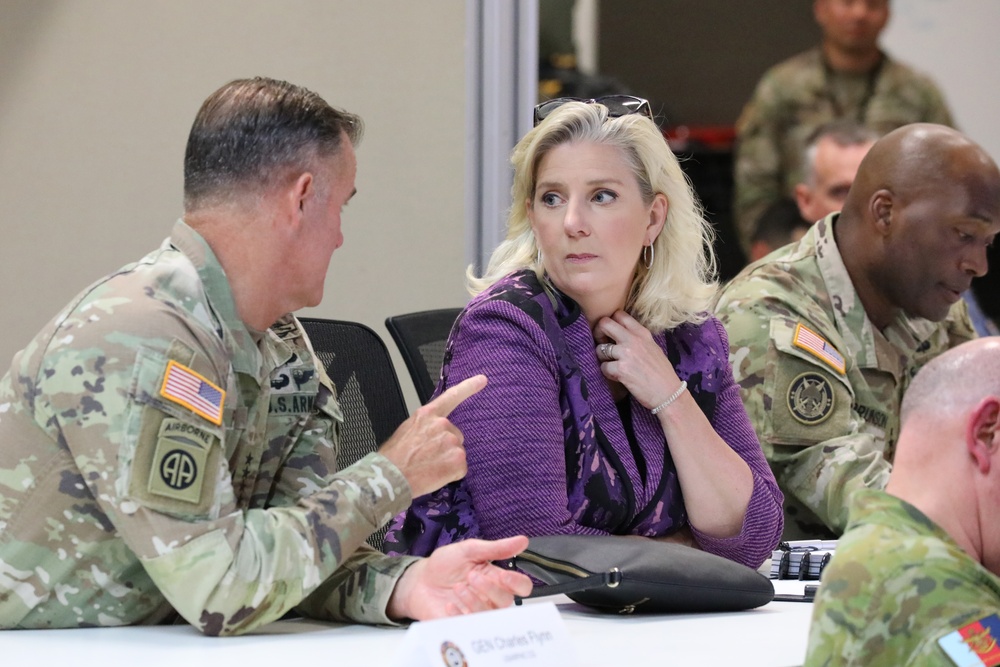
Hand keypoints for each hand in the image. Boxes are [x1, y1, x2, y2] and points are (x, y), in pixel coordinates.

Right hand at [378, 374, 486, 497]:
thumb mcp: (406, 431)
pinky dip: (450, 475)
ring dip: (447, 461)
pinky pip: (460, 469)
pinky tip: (435, 475)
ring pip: (457, 453)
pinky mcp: (458, 460)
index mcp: (427, 415)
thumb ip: (425, 428)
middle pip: (455, 435)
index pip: (451, 397)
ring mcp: (452, 441)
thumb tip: (431, 437)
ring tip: (427, 468)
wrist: (390, 477)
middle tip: (427, 458)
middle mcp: (442, 424)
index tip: (483, 380)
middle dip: (445, 447)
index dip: (469, 388)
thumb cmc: (393, 458)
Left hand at [386, 536, 532, 620]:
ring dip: (475, 601)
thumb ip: (495, 548)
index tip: (504, 575)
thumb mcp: (468, 550)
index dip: (518, 583)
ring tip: (458, 588)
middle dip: (490, 589)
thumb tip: (523, 540)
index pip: (521, 586)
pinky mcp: (462, 626)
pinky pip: (470, 627)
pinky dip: (460, 616)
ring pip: (490, 615)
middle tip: (471, 576)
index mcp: (496, 579)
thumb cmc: (445, 566)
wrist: (418, 581)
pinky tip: (449, 605)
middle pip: (507, 602)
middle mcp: (491, 598)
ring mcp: (477, 613)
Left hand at [594, 311, 681, 409]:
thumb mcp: (652, 348)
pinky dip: (608, 373)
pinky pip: (603, 367)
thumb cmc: (661, 373)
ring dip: (603, 358)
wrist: (668, 393)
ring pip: (600, 348)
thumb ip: (636, 338)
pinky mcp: (621, 369)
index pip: (619, 315)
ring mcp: (626, 354)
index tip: (609, 333)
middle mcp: (633, 340)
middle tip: (602, 345)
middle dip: (598, 333)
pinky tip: (618, 377)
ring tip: (613, 366)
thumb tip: (617, 334)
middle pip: (604, 324)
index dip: (609, 322)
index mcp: (642, 333)